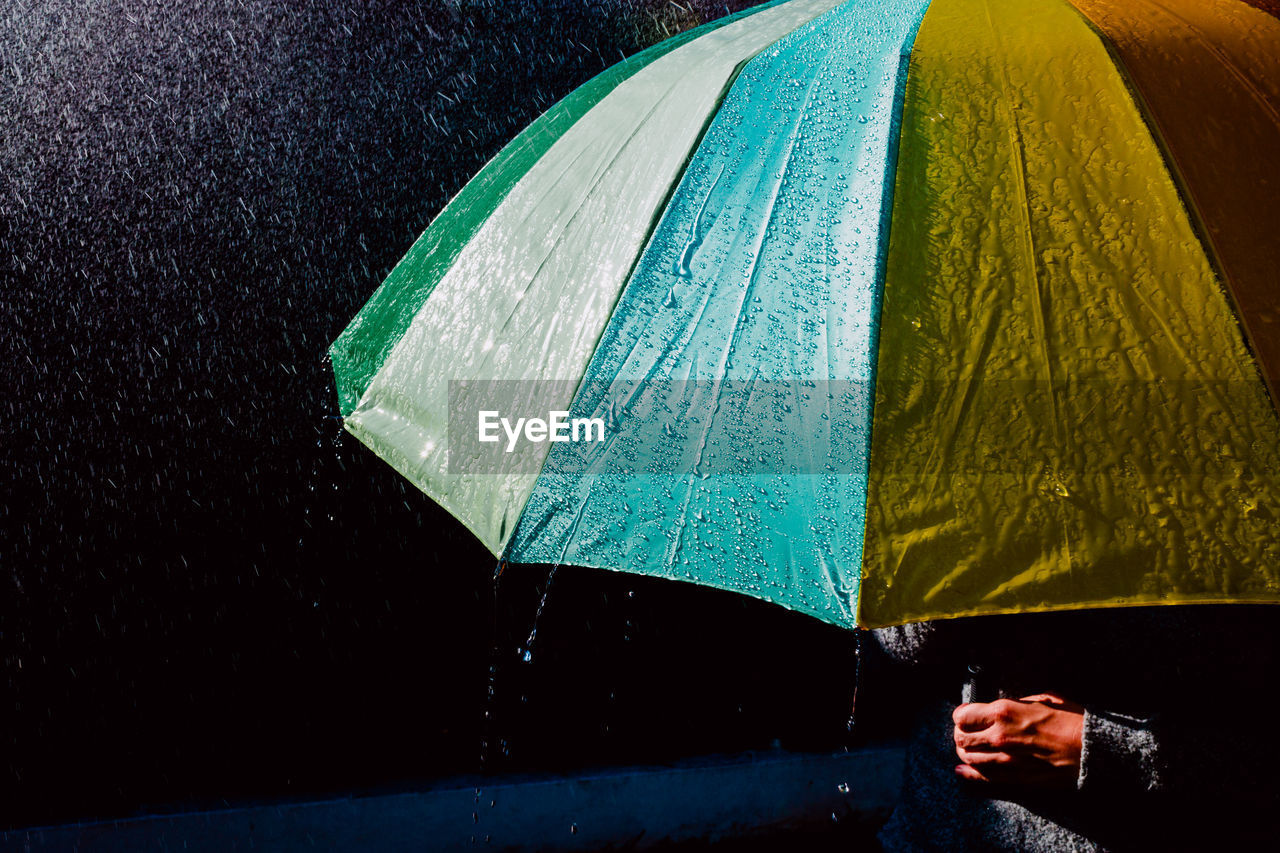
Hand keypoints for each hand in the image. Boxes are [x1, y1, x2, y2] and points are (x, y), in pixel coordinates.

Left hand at [952, 693, 1083, 788]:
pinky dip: (970, 774)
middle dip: (961, 734)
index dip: (962, 715)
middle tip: (966, 732)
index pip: (963, 716)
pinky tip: (962, 770)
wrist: (1092, 750)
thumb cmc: (1071, 721)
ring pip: (970, 758)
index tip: (966, 715)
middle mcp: (999, 736)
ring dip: (965, 752)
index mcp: (1004, 712)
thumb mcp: (1043, 698)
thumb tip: (1004, 707)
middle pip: (961, 738)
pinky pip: (985, 777)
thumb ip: (1017, 703)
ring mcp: (1006, 760)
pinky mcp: (1016, 778)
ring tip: (967, 749)